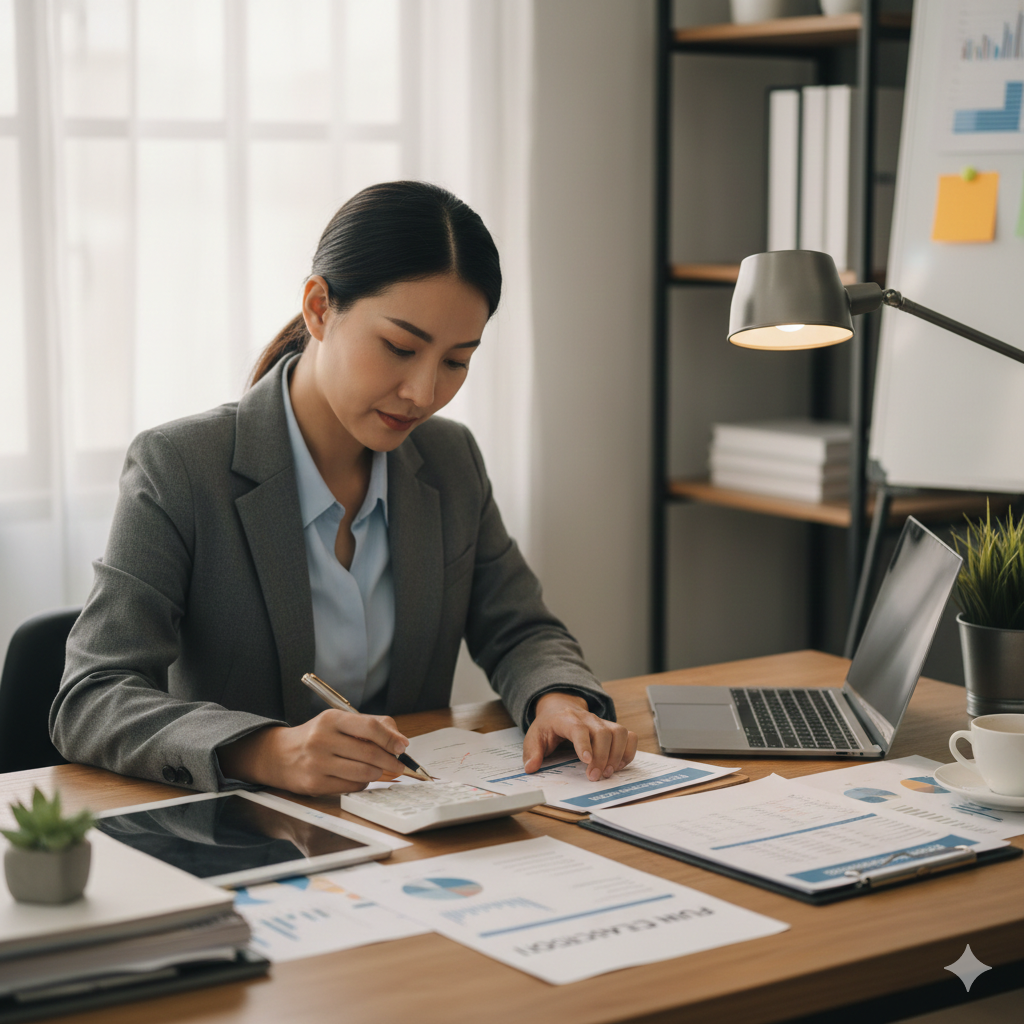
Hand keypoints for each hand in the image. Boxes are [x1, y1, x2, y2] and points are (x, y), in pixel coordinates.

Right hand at [217, 711, 409, 796]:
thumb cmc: (317, 736)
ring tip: (379, 770)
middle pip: (370, 753)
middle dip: (391, 761)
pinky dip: (362, 783)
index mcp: (331, 719)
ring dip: (377, 773)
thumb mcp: (338, 721)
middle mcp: (322, 739)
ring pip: (363, 773)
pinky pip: (351, 786)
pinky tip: (359, 777)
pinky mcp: (315, 784)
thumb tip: (398, 740)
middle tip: (399, 765)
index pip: (370, 727)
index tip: (403, 746)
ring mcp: (317, 763)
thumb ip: (370, 725)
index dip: (391, 738)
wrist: (279, 755)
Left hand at [522, 692, 637, 781]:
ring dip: (617, 754)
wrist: (560, 708)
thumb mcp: (534, 736)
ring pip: (619, 732)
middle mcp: (588, 718)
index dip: (584, 744)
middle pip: (603, 732)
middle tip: (594, 777)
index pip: (578, 728)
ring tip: (608, 772)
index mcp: (566, 719)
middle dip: (602, 757)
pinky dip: (628, 751)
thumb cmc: (548, 725)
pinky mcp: (612, 728)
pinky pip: (629, 736)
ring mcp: (602, 722)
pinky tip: (618, 765)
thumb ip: (532, 752)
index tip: (586, 761)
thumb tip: (531, 768)